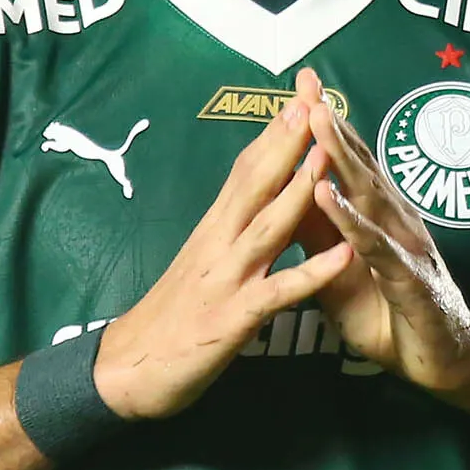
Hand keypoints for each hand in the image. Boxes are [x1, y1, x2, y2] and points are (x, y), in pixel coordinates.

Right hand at [92, 84, 356, 419]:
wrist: (124, 372)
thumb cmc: (169, 319)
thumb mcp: (200, 262)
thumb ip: (228, 230)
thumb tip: (256, 198)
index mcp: (213, 229)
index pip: (246, 170)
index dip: (274, 133)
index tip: (301, 97)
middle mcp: (218, 244)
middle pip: (256, 183)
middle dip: (287, 141)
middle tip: (315, 98)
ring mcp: (224, 279)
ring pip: (268, 227)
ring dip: (300, 192)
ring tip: (329, 158)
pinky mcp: (232, 319)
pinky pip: (278, 291)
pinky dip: (312, 273)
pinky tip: (344, 257)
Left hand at [297, 69, 469, 405]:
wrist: (443, 363)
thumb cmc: (390, 313)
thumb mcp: (340, 270)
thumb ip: (317, 236)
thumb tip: (281, 201)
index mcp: (378, 216)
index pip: (347, 161)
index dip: (323, 124)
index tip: (299, 84)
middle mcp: (395, 220)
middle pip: (359, 163)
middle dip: (332, 122)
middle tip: (307, 82)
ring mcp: (406, 247)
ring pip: (370, 195)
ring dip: (341, 157)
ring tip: (316, 120)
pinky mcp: (411, 282)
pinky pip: (376, 248)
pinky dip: (351, 221)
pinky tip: (328, 199)